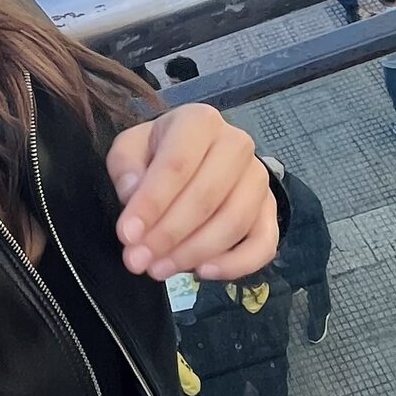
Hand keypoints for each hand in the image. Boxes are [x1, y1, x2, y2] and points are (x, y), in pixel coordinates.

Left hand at [107, 107, 279, 282]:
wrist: (192, 157)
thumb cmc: (157, 153)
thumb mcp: (130, 150)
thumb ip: (126, 170)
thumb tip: (133, 195)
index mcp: (199, 122)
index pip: (178, 164)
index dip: (151, 204)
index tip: (127, 235)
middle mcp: (237, 144)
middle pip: (207, 196)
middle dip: (169, 235)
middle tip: (138, 261)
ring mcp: (258, 178)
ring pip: (234, 221)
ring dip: (194, 252)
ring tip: (159, 270)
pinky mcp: (269, 211)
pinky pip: (264, 243)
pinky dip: (237, 264)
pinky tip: (203, 273)